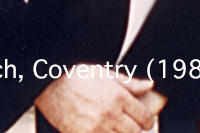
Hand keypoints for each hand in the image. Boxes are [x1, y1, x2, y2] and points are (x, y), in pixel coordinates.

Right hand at [34, 72, 165, 132]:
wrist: (49, 86)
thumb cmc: (77, 77)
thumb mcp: (106, 74)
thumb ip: (130, 83)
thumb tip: (149, 85)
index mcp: (118, 97)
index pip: (144, 116)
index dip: (149, 120)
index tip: (147, 121)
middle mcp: (110, 114)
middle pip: (135, 132)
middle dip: (139, 130)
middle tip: (135, 127)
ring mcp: (96, 128)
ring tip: (119, 129)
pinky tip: (105, 131)